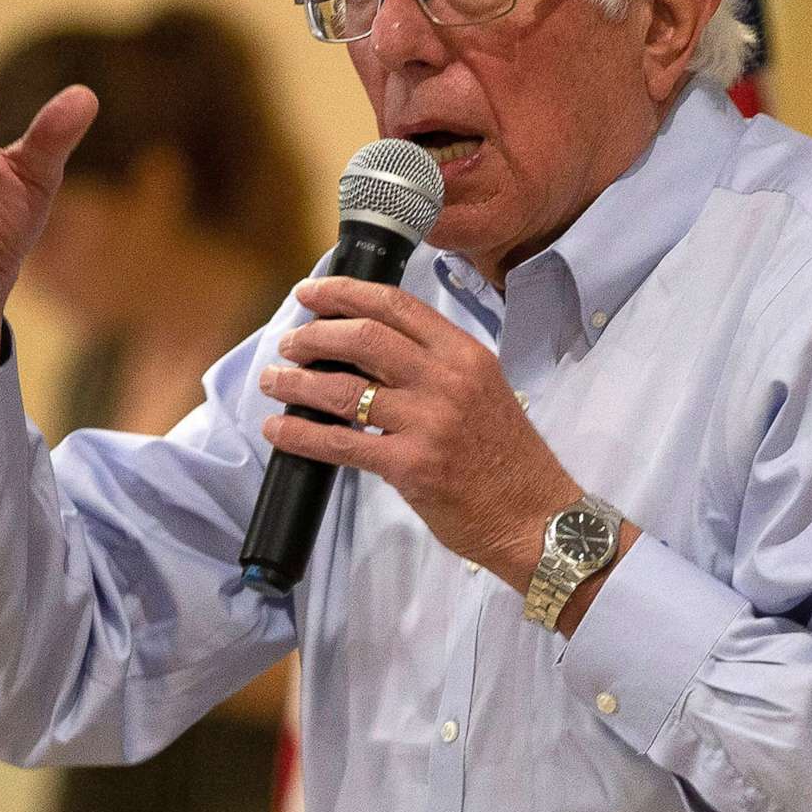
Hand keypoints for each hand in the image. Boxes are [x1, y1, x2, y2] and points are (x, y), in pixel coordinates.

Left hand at [258, 277, 580, 583]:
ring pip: (343, 389)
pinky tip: (279, 430)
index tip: (310, 294)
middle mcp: (447, 380)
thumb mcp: (483, 392)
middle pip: (364, 338)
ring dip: (297, 383)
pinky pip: (340, 444)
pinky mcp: (411, 466)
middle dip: (314, 336)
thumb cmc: (507, 459)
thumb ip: (434, 367)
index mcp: (464, 354)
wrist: (536, 517)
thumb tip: (365, 352)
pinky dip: (301, 435)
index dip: (344, 293)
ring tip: (274, 382)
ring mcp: (429, 422)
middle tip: (289, 345)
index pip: (395, 305)